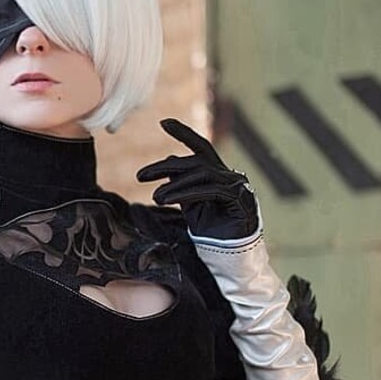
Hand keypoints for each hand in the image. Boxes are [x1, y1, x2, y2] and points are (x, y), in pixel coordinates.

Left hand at [136, 118, 259, 241]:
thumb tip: (171, 161)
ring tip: (155, 198)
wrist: (231, 257)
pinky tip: (169, 200)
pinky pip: (211, 190)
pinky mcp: (240, 199)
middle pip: (195, 161)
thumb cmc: (212, 232)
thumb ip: (182, 185)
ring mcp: (237, 186)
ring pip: (201, 174)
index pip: (200, 148)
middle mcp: (229, 176)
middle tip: (140, 176)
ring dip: (174, 186)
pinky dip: (188, 193)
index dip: (183, 133)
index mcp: (217, 175)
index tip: (163, 122)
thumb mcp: (191, 205)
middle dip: (165, 167)